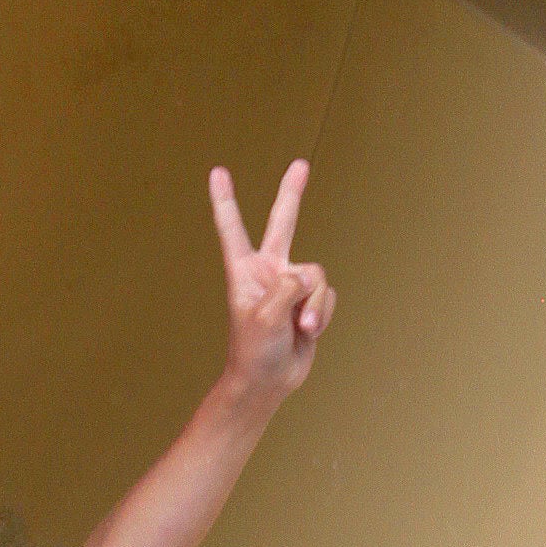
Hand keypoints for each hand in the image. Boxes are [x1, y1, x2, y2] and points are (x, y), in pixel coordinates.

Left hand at [210, 162, 335, 402]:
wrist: (269, 381)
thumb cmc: (255, 351)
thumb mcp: (265, 317)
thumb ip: (287, 287)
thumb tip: (308, 277)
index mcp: (244, 271)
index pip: (232, 229)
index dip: (225, 200)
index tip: (217, 172)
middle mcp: (268, 271)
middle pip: (283, 223)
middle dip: (292, 193)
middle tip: (301, 164)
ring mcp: (290, 286)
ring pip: (318, 276)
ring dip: (314, 306)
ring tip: (300, 328)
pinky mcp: (309, 302)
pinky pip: (328, 297)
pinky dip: (322, 315)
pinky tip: (308, 332)